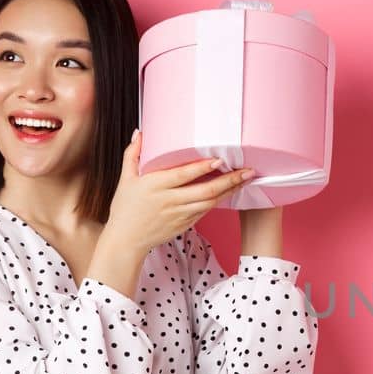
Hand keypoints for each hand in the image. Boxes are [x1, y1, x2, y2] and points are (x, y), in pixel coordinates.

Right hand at [103, 130, 255, 253]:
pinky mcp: (185, 224)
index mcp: (155, 186)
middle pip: (205, 190)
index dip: (203, 167)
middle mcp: (170, 201)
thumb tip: (140, 133)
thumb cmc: (125, 208)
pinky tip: (230, 191)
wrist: (126, 240)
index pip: (184, 175)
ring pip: (210, 202)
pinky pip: (205, 211)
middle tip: (247, 170)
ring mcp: (179, 215)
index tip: (220, 159)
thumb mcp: (125, 179)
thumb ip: (133, 154)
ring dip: (229, 191)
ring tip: (245, 180)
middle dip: (229, 180)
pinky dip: (219, 201)